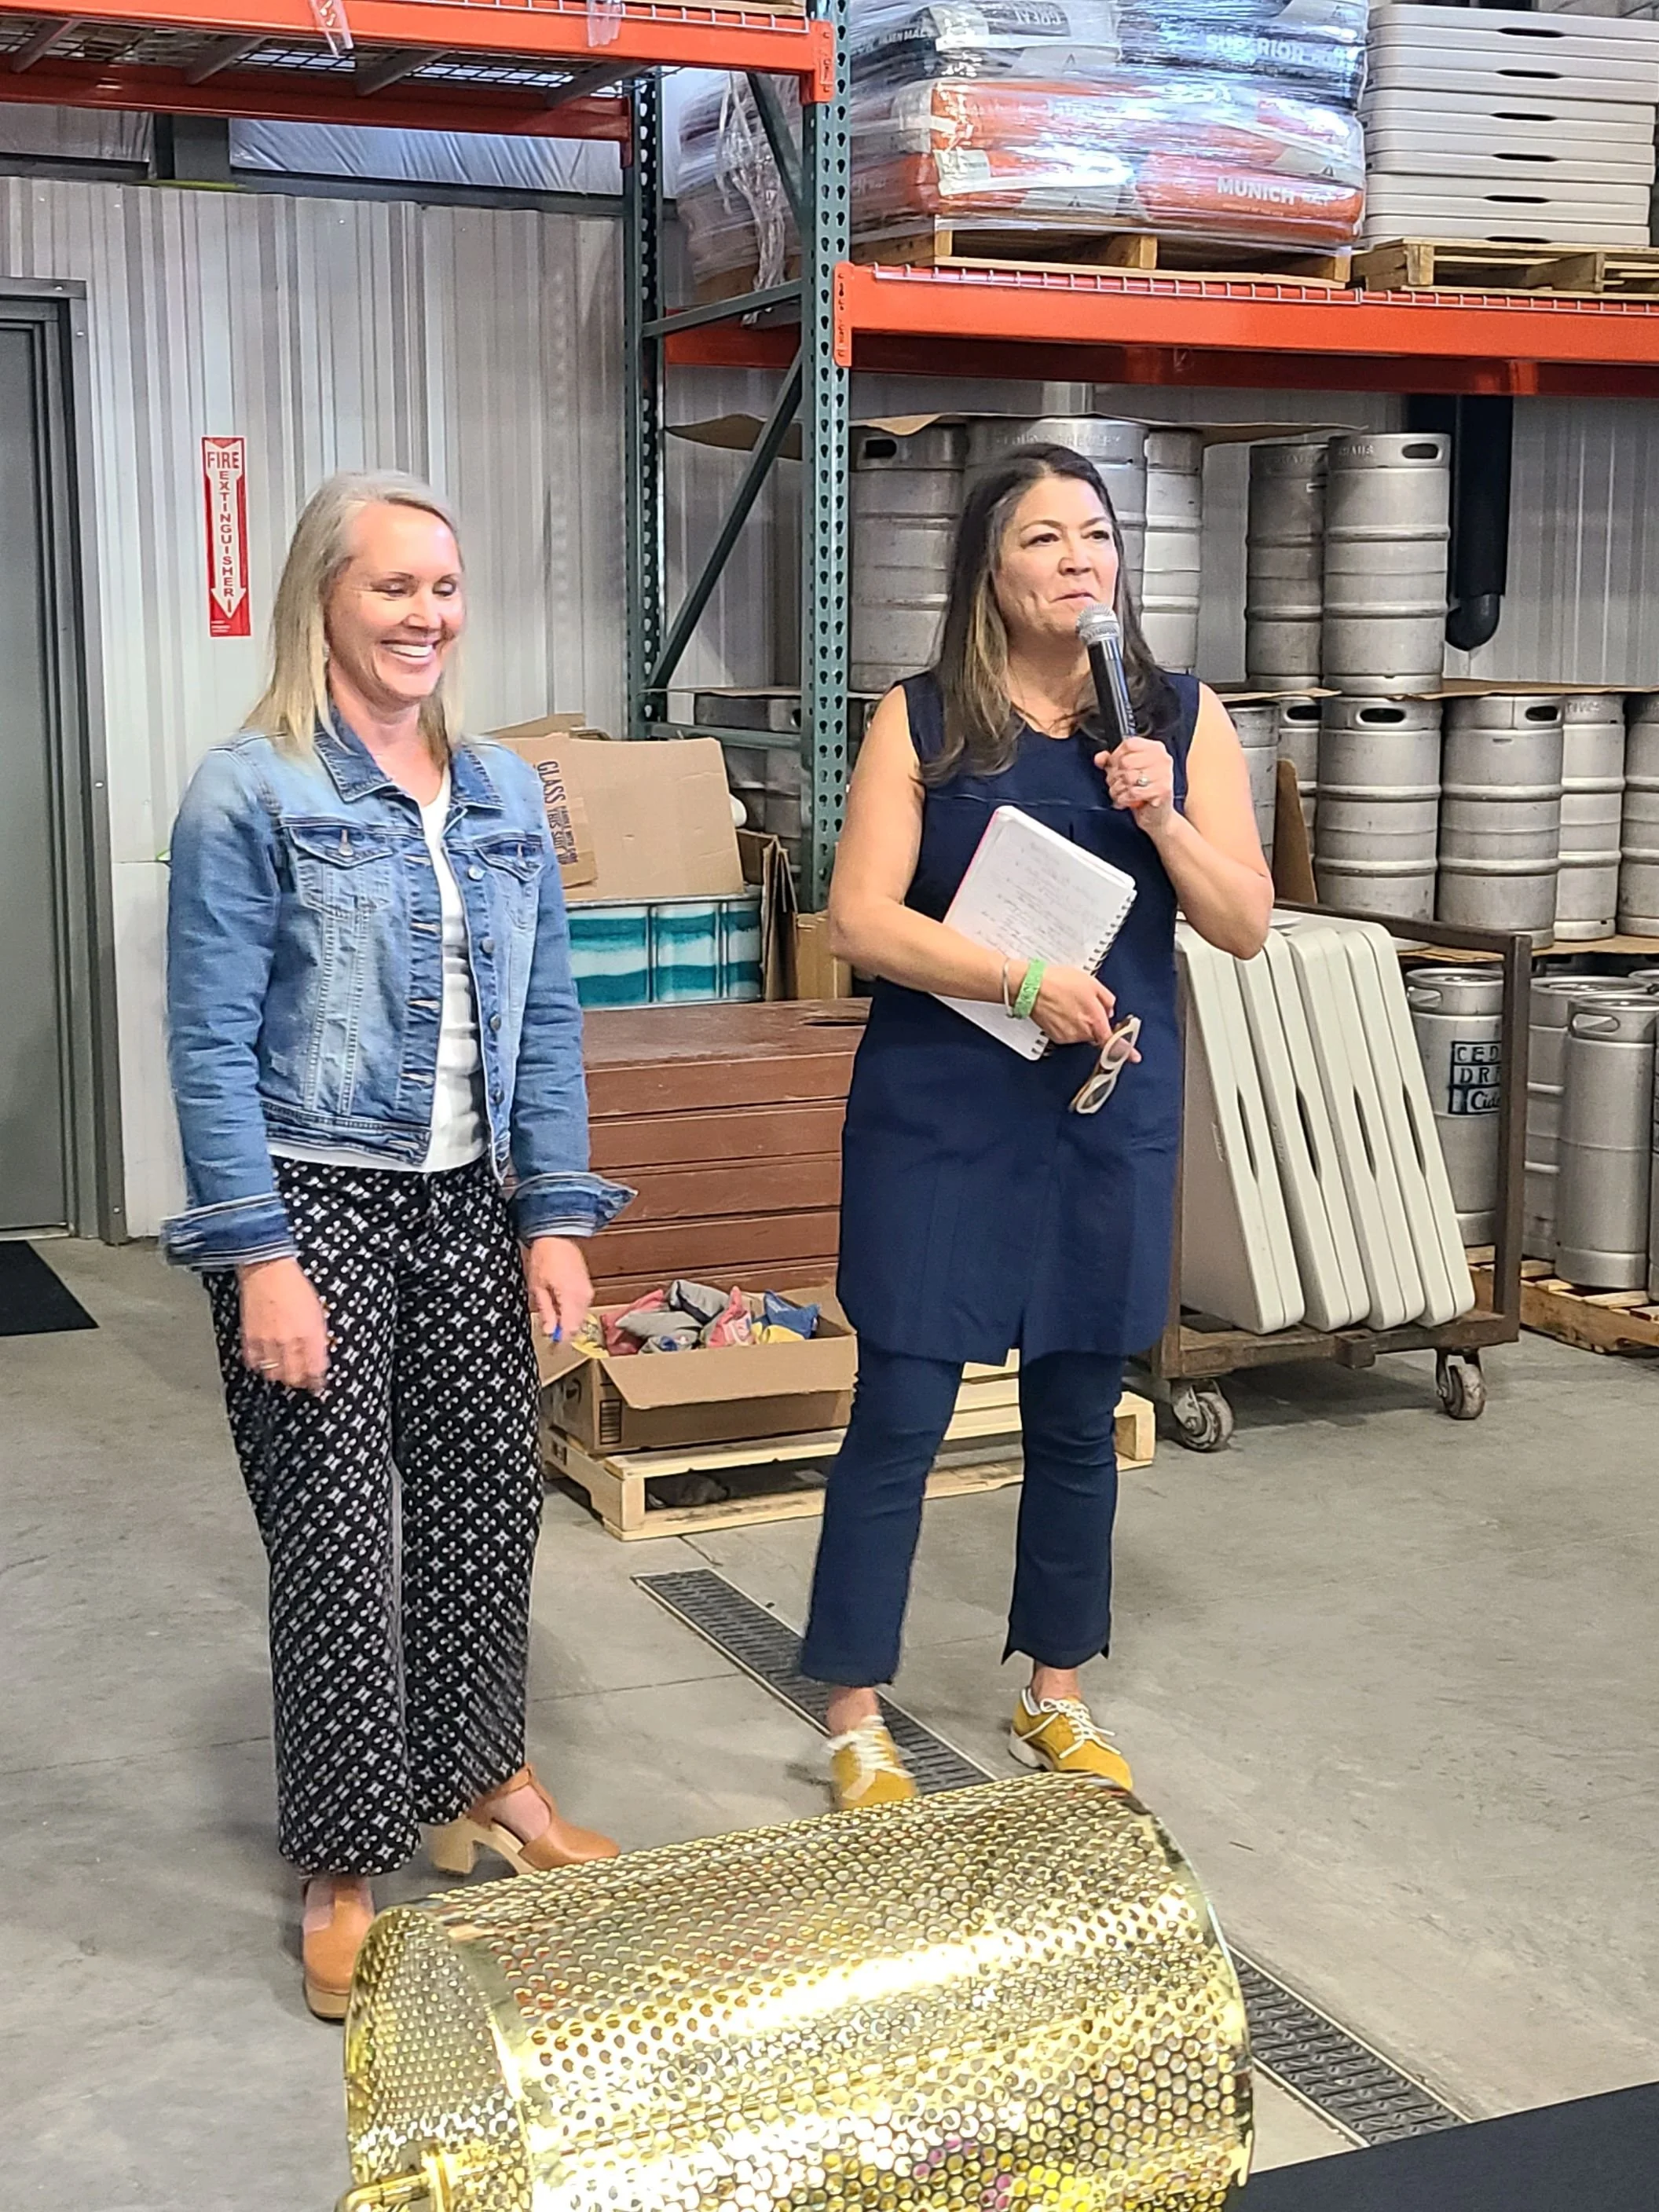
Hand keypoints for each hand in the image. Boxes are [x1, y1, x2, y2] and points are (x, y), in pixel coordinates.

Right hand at [237, 1256, 328, 1392]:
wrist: (268, 1271)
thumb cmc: (294, 1286)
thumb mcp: (317, 1311)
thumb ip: (319, 1336)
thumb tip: (321, 1355)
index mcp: (310, 1334)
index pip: (316, 1369)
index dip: (318, 1381)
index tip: (319, 1386)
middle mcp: (289, 1341)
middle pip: (295, 1377)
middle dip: (300, 1382)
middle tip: (301, 1381)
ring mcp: (268, 1341)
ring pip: (274, 1374)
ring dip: (280, 1375)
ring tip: (284, 1372)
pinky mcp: (250, 1338)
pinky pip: (255, 1363)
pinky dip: (261, 1365)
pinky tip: (266, 1361)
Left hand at [523, 1236, 592, 1345]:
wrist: (557, 1237)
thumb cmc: (545, 1257)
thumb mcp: (538, 1288)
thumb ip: (546, 1312)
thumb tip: (549, 1331)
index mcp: (571, 1297)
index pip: (570, 1330)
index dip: (561, 1343)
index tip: (552, 1348)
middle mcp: (584, 1297)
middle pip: (577, 1327)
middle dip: (564, 1334)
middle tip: (550, 1337)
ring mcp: (588, 1292)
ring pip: (580, 1318)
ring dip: (568, 1323)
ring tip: (553, 1321)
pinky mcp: (588, 1288)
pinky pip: (582, 1308)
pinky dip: (572, 1313)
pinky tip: (561, 1310)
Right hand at [1028, 963, 1117, 1047]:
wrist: (1031, 987)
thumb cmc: (1058, 982)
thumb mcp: (1091, 983)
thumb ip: (1106, 999)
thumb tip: (1109, 1010)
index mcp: (1095, 1019)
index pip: (1114, 1041)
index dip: (1126, 1050)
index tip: (1134, 1056)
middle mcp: (1082, 1031)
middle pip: (1096, 1033)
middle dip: (1094, 1022)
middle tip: (1083, 1003)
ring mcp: (1068, 1036)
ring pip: (1082, 1033)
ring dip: (1080, 1021)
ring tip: (1068, 1003)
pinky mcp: (1056, 1037)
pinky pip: (1069, 1033)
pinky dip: (1067, 1024)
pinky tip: (1060, 1010)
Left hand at [1097, 735, 1175, 832]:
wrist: (1157, 816)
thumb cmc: (1142, 792)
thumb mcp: (1124, 772)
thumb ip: (1110, 761)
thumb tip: (1100, 758)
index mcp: (1155, 748)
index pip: (1129, 744)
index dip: (1115, 756)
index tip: (1115, 767)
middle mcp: (1163, 759)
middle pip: (1126, 761)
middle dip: (1115, 776)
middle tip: (1118, 784)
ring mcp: (1164, 774)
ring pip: (1128, 777)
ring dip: (1118, 789)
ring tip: (1122, 793)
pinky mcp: (1162, 790)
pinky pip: (1134, 792)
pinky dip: (1125, 799)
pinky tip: (1127, 800)